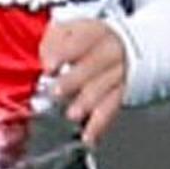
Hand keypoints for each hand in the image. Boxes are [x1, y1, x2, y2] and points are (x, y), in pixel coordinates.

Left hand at [38, 16, 130, 145]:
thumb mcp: (70, 31)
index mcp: (94, 32)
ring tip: (73, 114)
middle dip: (74, 79)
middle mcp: (110, 50)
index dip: (63, 52)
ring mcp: (119, 73)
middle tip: (57, 91)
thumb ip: (53, 42)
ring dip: (88, 102)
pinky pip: (112, 109)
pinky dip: (100, 125)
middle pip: (94, 64)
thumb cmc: (87, 41)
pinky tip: (89, 137)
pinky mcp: (123, 93)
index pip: (80, 40)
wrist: (126, 48)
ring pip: (105, 88)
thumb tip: (43, 60)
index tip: (48, 66)